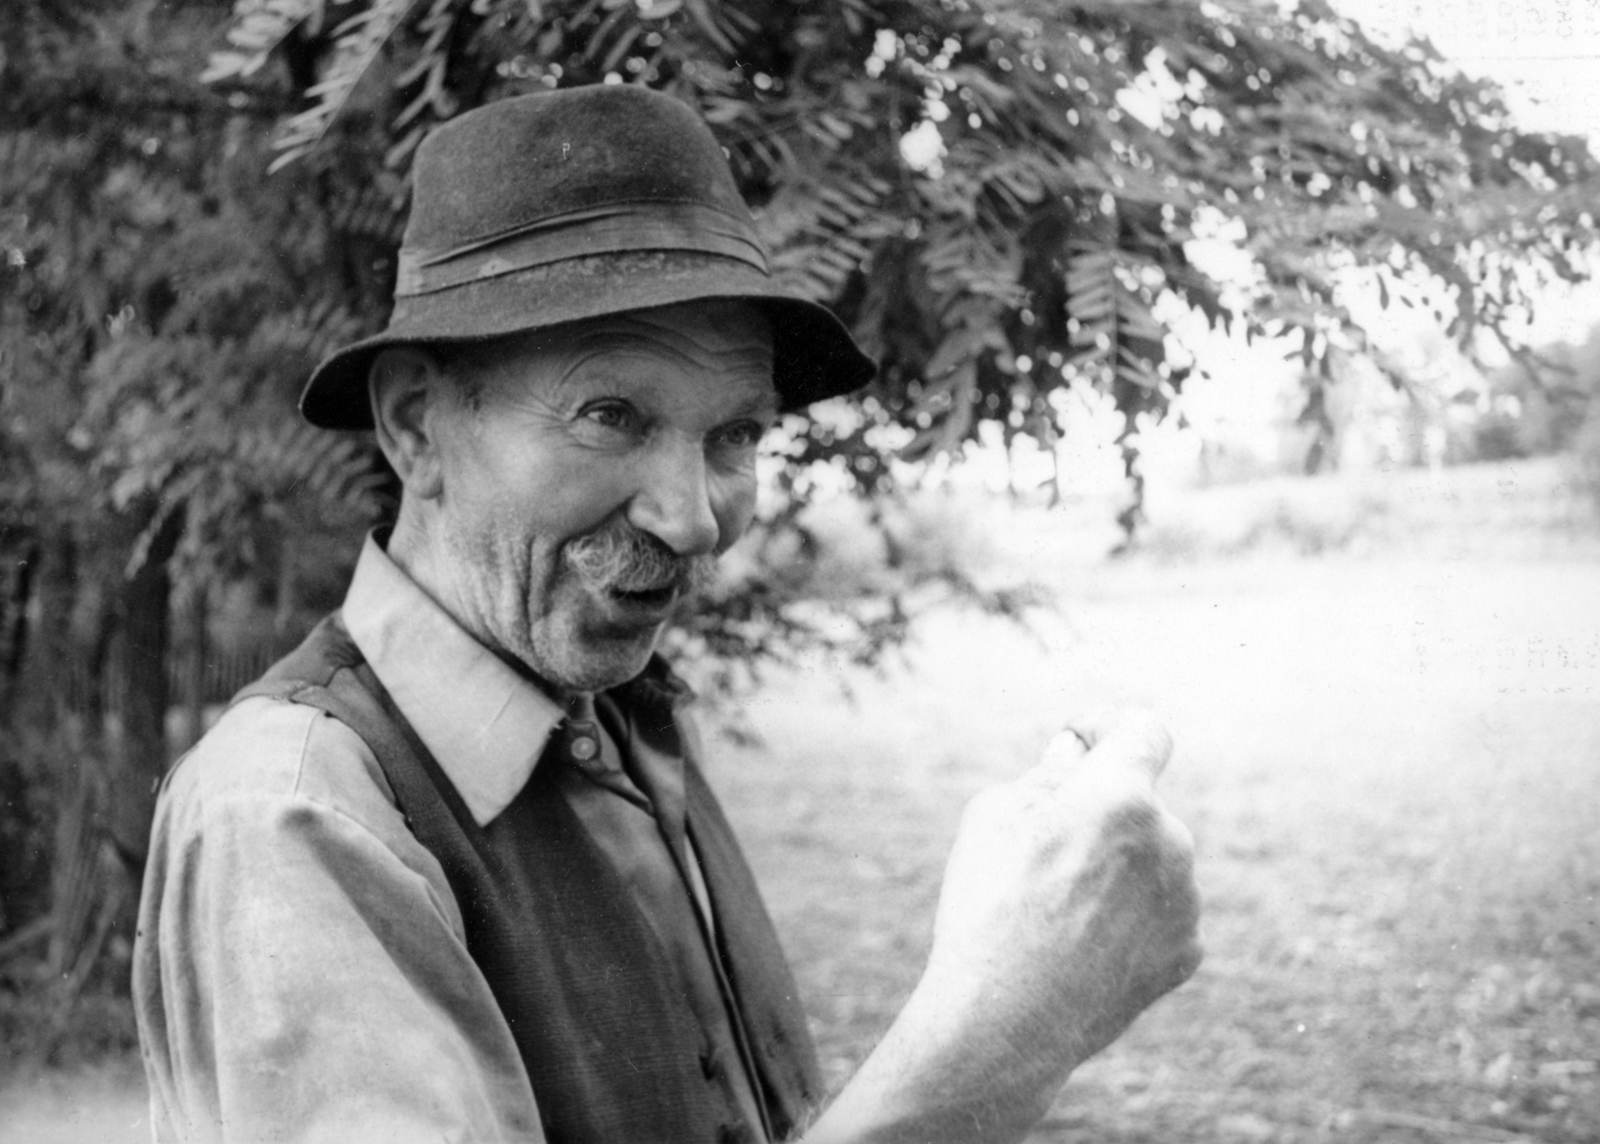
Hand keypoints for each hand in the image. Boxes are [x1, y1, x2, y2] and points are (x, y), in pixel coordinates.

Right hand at [806, 710, 1201, 1143]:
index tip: (1081, 743)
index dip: (1110, 727)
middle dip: (1101, 813)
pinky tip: (1078, 946)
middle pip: (1139, 804)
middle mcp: (1170, 841)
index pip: (1146, 731)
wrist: (1006, 1019)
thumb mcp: (994, 817)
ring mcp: (1185, 901)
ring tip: (1053, 910)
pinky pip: (1157, 913)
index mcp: (1122, 795)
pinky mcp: (1185, 953)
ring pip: (1149, 861)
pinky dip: (1126, 918)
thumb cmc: (989, 906)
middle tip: (1043, 849)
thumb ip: (1047, 776)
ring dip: (1115, 867)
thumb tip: (1077, 756)